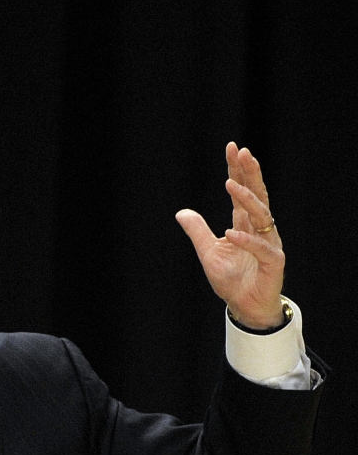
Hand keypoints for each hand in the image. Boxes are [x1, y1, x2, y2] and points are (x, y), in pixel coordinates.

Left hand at [176, 142, 284, 329]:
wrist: (245, 306)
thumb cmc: (231, 279)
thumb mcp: (208, 252)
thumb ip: (198, 231)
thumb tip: (181, 212)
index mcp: (245, 224)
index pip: (242, 192)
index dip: (238, 171)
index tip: (232, 149)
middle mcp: (260, 230)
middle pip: (257, 195)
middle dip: (249, 173)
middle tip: (242, 152)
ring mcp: (269, 244)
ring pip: (261, 216)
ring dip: (246, 199)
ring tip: (229, 184)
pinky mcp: (274, 262)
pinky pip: (261, 248)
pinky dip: (246, 241)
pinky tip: (231, 232)